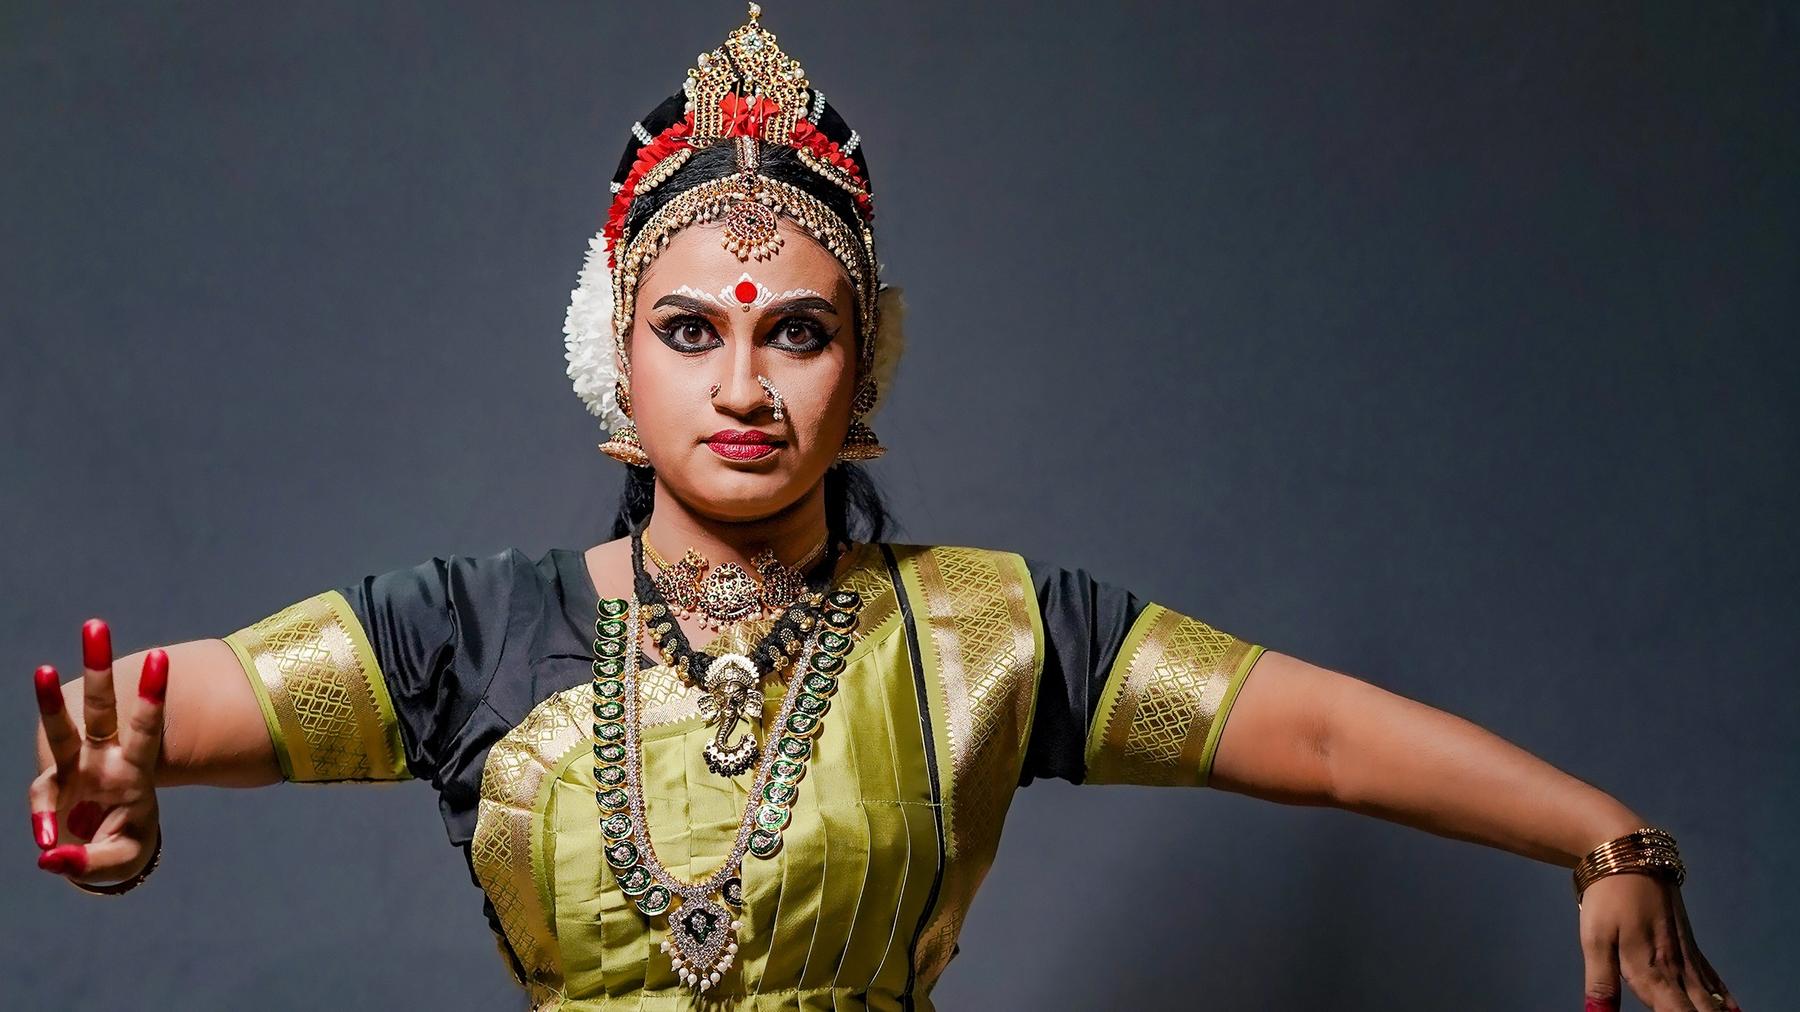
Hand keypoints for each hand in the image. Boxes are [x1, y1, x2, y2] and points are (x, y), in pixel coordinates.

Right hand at [29, 618, 166, 885]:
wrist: (105, 854)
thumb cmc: (124, 844)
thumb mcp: (122, 857)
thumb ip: (92, 860)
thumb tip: (50, 855)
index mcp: (136, 769)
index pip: (147, 729)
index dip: (151, 697)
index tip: (159, 658)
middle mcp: (103, 759)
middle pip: (101, 710)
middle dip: (98, 669)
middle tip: (96, 623)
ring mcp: (74, 770)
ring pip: (62, 729)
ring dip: (49, 699)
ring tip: (42, 668)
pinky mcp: (51, 788)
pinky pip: (41, 798)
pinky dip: (43, 820)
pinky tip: (47, 842)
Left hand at [1579, 871, 1739, 1010]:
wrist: (1627, 855)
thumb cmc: (1607, 898)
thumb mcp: (1594, 940)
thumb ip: (1601, 983)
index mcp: (1651, 972)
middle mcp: (1675, 968)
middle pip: (1698, 1010)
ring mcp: (1686, 955)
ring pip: (1708, 997)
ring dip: (1715, 1011)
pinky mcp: (1689, 943)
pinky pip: (1712, 977)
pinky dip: (1723, 996)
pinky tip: (1734, 1010)